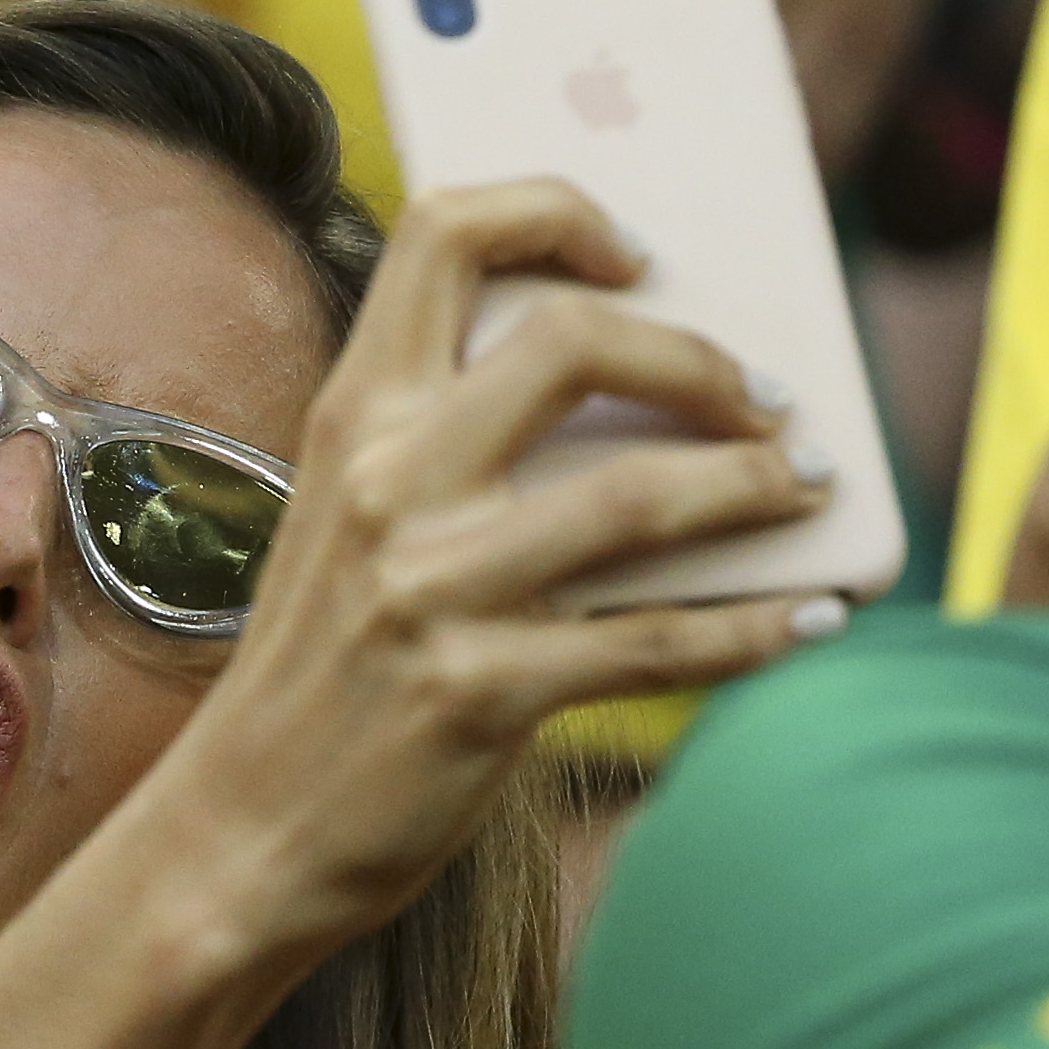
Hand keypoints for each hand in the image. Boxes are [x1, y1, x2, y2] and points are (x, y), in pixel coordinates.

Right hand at [155, 179, 842, 970]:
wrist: (238, 837)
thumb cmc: (320, 674)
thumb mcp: (349, 526)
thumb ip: (447, 449)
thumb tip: (643, 403)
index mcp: (353, 418)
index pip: (446, 233)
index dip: (558, 212)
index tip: (638, 254)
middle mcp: (387, 483)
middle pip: (572, 340)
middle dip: (701, 360)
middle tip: (764, 403)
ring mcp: (429, 589)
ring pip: (641, 495)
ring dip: (759, 488)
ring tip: (808, 491)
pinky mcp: (478, 695)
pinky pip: (656, 644)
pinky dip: (757, 630)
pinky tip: (809, 621)